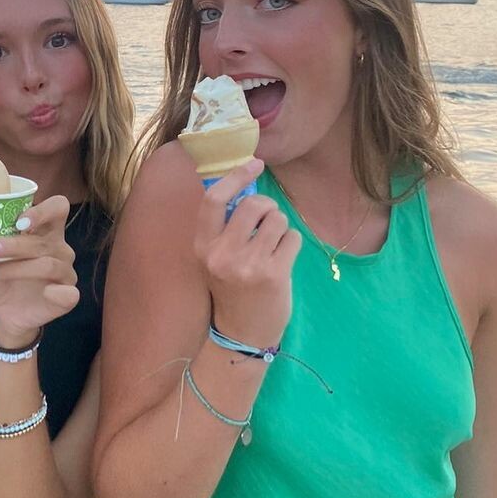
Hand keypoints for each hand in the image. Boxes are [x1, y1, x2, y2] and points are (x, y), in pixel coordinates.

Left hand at [0, 195, 79, 346]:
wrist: (5, 312)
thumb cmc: (1, 278)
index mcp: (45, 232)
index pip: (57, 208)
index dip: (42, 211)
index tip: (18, 222)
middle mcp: (59, 249)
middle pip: (44, 240)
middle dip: (13, 244)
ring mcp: (65, 273)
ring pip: (48, 264)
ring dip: (15, 268)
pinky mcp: (67, 297)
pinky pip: (69, 293)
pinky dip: (56, 292)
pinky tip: (45, 293)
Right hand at [193, 159, 300, 347]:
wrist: (242, 333)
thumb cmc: (231, 287)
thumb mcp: (215, 256)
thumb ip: (225, 225)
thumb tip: (247, 184)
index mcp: (202, 246)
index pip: (213, 199)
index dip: (235, 176)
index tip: (254, 164)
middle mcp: (222, 254)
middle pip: (252, 204)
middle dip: (266, 206)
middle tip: (267, 220)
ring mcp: (248, 265)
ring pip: (277, 219)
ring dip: (281, 226)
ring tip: (273, 245)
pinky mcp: (274, 274)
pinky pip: (293, 237)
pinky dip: (292, 243)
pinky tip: (283, 259)